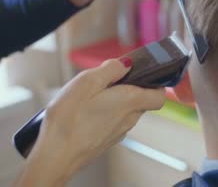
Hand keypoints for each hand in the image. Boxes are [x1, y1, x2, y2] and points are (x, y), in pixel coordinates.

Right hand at [13, 59, 165, 185]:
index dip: (155, 84)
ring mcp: (118, 132)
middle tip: (105, 83)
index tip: (142, 75)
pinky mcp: (106, 141)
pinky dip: (104, 115)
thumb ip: (111, 69)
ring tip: (90, 98)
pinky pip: (112, 123)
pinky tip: (85, 113)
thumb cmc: (69, 119)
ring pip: (125, 112)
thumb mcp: (87, 82)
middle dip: (128, 89)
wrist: (55, 156)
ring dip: (114, 102)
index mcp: (131, 102)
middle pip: (140, 101)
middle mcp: (130, 119)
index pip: (159, 96)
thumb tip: (126, 64)